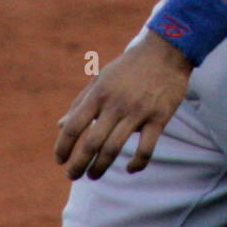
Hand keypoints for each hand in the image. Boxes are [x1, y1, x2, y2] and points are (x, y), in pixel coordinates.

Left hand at [54, 32, 190, 180]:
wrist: (166, 51)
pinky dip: (137, 163)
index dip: (63, 147)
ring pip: (114, 149)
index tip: (60, 160)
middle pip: (91, 143)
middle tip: (72, 175)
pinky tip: (130, 169)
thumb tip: (60, 125)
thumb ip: (80, 103)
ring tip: (93, 175)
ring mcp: (139, 111)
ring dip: (100, 168)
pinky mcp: (159, 117)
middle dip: (78, 165)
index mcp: (99, 94)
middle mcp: (116, 104)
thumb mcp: (100, 79)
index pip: (73, 126)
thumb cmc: (129, 67)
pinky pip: (146, 148)